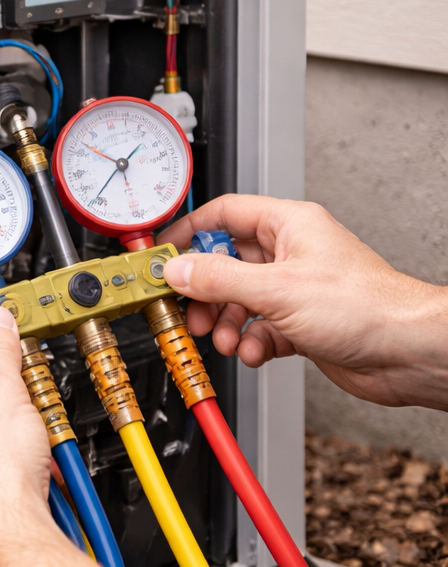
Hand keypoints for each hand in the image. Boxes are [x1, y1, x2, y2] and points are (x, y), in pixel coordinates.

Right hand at [159, 196, 447, 410]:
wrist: (405, 351)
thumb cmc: (364, 305)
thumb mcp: (276, 288)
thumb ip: (219, 279)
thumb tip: (179, 270)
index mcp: (288, 225)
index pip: (224, 214)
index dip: (190, 231)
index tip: (163, 251)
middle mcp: (291, 253)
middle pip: (227, 263)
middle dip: (205, 291)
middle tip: (189, 309)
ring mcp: (295, 289)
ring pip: (240, 300)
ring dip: (227, 323)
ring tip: (225, 339)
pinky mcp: (301, 322)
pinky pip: (259, 328)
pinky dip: (251, 342)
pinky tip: (256, 352)